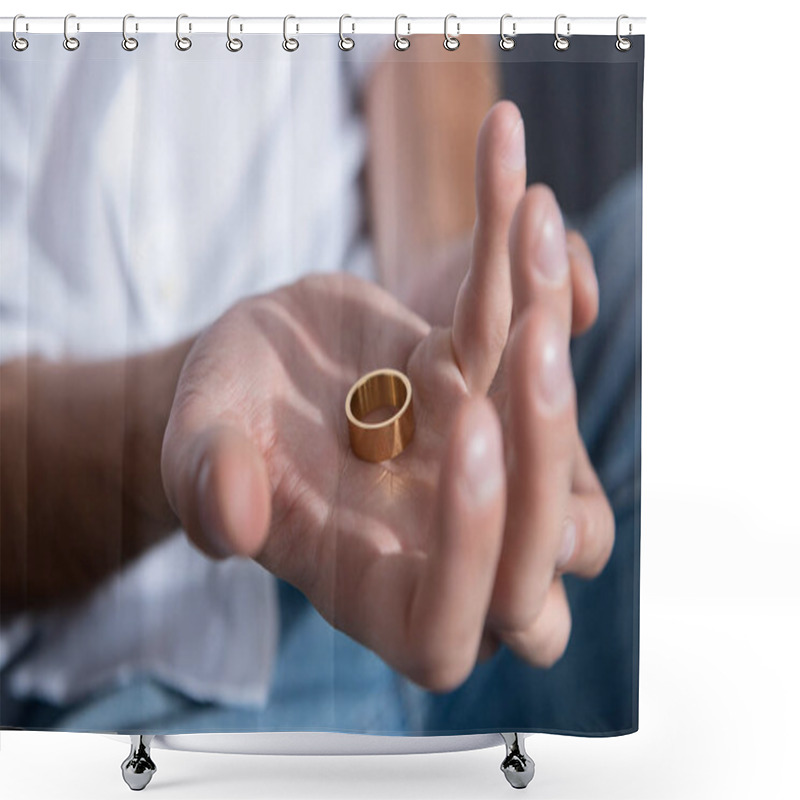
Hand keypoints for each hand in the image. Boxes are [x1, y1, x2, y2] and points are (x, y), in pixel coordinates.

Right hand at [161, 101, 613, 691]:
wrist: (250, 366)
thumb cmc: (214, 422)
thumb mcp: (195, 446)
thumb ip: (205, 484)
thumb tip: (231, 515)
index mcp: (369, 588)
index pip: (447, 631)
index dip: (473, 552)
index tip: (464, 436)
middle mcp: (440, 538)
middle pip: (542, 550)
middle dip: (544, 446)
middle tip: (520, 341)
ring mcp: (472, 460)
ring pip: (548, 422)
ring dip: (546, 314)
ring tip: (525, 215)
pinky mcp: (479, 380)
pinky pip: (515, 319)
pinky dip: (512, 244)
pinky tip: (505, 155)